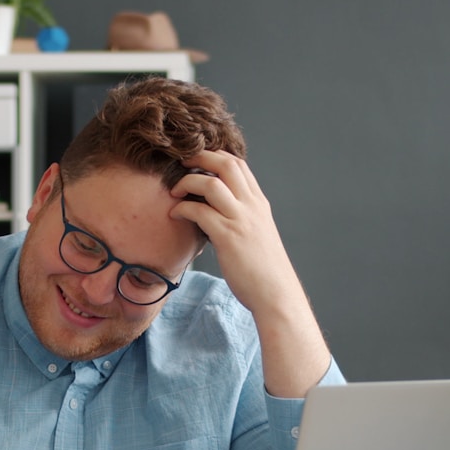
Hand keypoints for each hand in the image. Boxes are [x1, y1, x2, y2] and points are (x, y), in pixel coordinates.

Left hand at [168, 150, 331, 396]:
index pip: (238, 164)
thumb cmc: (262, 269)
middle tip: (180, 164)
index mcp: (258, 203)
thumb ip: (241, 217)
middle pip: (225, 164)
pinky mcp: (227, 236)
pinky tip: (175, 215)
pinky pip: (199, 211)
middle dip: (199, 158)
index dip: (214, 156)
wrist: (275, 293)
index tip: (196, 162)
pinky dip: (182, 208)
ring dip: (187, 181)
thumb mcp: (257, 233)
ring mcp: (240, 219)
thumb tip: (217, 212)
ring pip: (210, 183)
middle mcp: (251, 206)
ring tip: (174, 191)